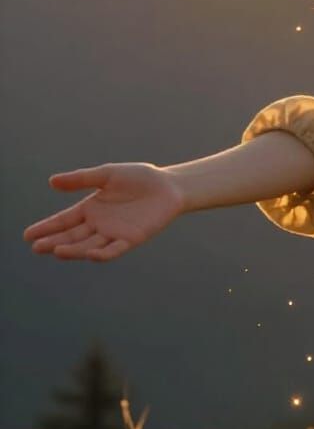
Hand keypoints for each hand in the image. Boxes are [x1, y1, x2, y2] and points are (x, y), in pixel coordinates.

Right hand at [22, 162, 185, 262]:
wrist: (170, 186)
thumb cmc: (139, 178)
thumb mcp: (108, 174)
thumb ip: (82, 179)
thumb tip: (51, 181)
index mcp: (90, 208)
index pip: (64, 221)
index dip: (47, 228)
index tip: (28, 235)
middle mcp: (98, 224)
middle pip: (72, 237)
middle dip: (54, 242)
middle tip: (36, 246)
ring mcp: (113, 234)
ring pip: (88, 246)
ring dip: (73, 250)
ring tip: (56, 250)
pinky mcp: (131, 240)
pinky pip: (113, 250)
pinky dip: (102, 254)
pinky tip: (90, 254)